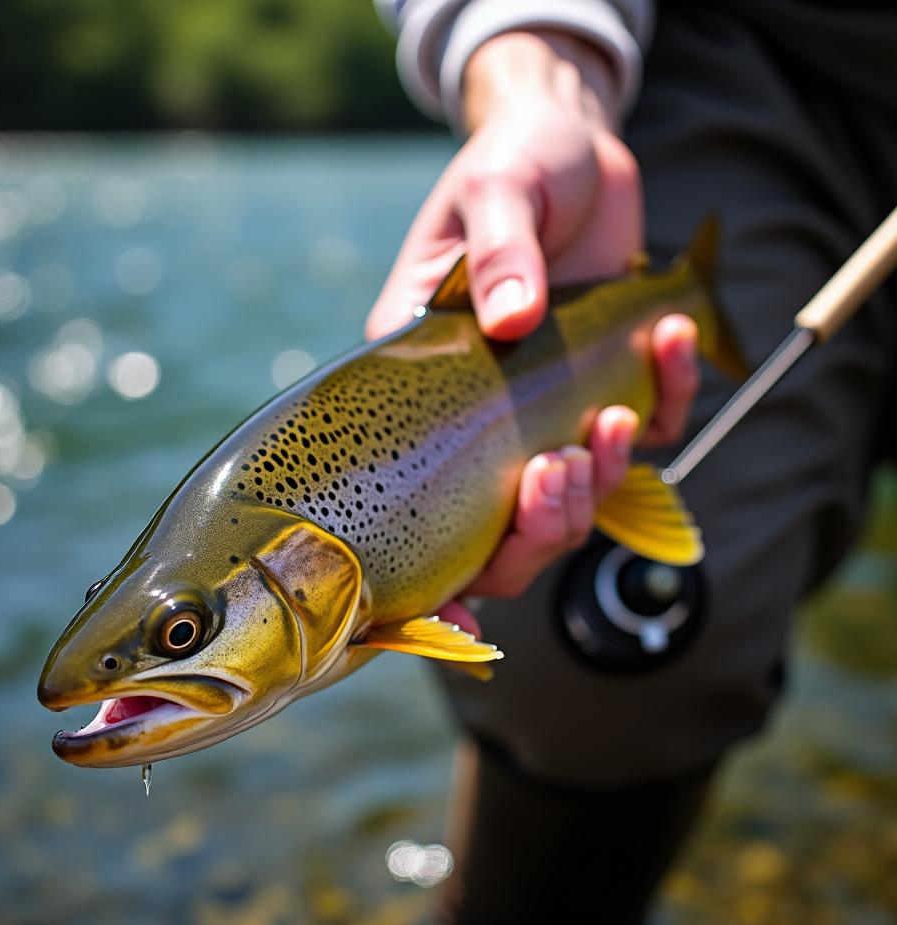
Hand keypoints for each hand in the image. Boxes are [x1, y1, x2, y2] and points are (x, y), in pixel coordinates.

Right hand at [364, 32, 698, 631]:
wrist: (568, 144)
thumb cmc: (510, 167)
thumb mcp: (494, 190)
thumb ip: (498, 251)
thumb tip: (514, 319)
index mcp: (422, 392)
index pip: (412, 509)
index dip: (431, 583)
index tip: (458, 620)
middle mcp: (482, 422)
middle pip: (505, 531)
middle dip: (542, 525)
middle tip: (564, 465)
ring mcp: (549, 413)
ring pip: (577, 500)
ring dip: (604, 477)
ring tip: (619, 415)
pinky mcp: (611, 387)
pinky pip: (649, 427)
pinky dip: (671, 397)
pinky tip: (672, 340)